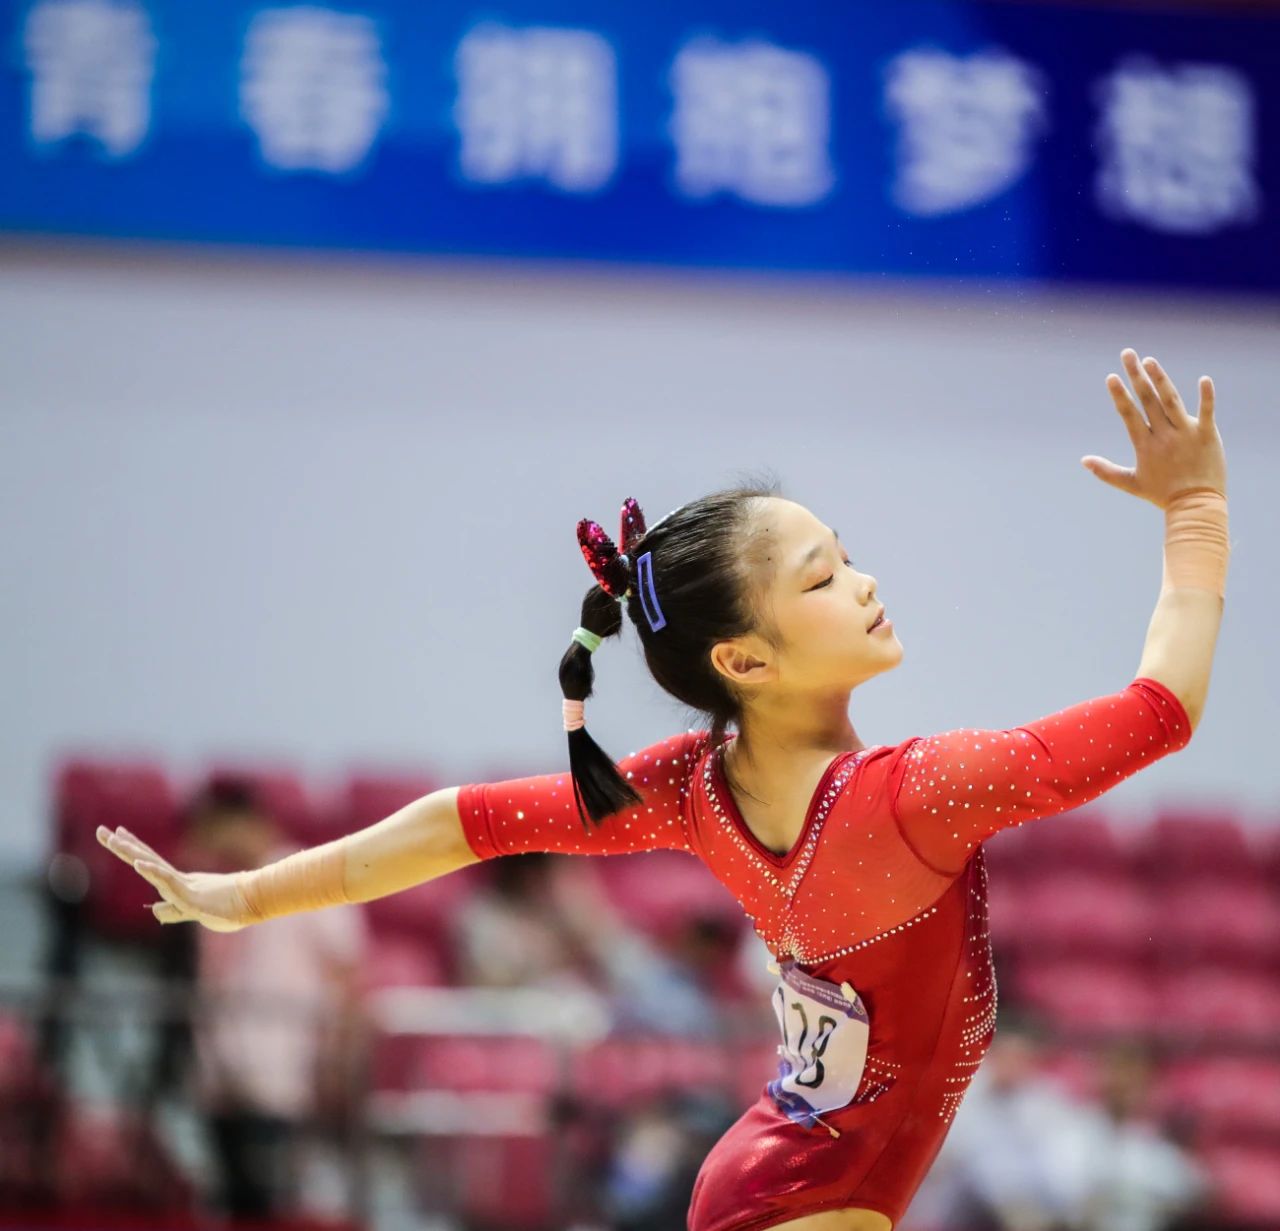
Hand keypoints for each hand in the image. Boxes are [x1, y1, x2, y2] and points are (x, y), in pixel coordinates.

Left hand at [96, 825, 251, 930]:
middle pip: (145, 858)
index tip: (118, 833)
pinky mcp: (190, 895)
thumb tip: (156, 910)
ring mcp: (182, 885)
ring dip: (131, 852)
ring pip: (152, 866)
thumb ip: (173, 910)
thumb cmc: (229, 907)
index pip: (150, 862)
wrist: (254, 902)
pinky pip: (168, 881)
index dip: (133, 848)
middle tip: (101, 830)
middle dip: (122, 845)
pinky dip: (153, 871)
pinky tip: (138, 863)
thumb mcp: (193, 911)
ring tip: (112, 838)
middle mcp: (177, 879)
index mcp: (178, 881)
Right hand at [1082, 349, 1226, 507]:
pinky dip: (1206, 396)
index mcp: (1145, 444)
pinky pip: (1207, 411)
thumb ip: (1106, 471)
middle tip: (1127, 354)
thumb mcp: (1131, 484)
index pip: (1128, 414)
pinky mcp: (1207, 435)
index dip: (1119, 395)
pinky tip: (1204, 378)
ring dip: (1160, 379)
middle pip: (1148, 400)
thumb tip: (1083, 460)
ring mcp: (1186, 433)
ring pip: (1171, 401)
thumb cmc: (1162, 495)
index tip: (1111, 377)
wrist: (1195, 505)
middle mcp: (1164, 435)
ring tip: (1149, 360)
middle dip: (1136, 376)